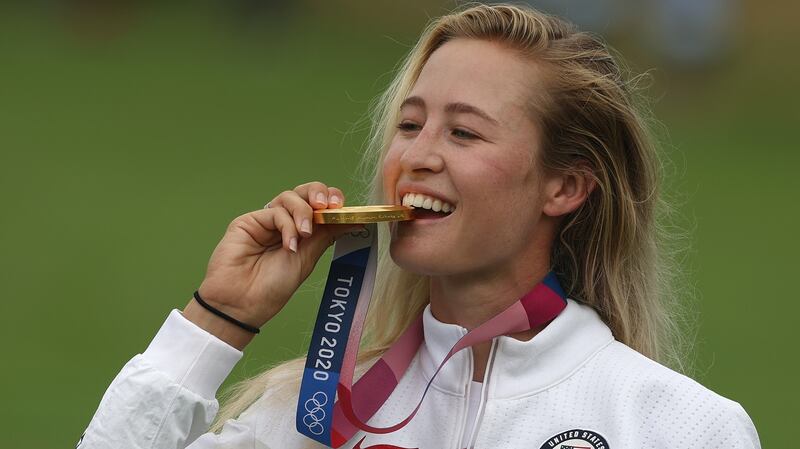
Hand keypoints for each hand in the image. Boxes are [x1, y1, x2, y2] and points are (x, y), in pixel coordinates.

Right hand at [185, 182, 359, 347]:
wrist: (242, 304)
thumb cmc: (272, 288)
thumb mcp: (307, 259)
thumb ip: (326, 235)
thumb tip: (352, 221)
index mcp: (301, 233)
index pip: (319, 206)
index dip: (332, 201)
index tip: (344, 210)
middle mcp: (284, 223)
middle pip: (305, 193)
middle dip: (319, 193)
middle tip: (327, 206)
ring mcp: (266, 221)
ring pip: (290, 197)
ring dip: (303, 212)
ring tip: (305, 234)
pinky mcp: (249, 221)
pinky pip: (274, 211)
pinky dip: (287, 225)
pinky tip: (289, 244)